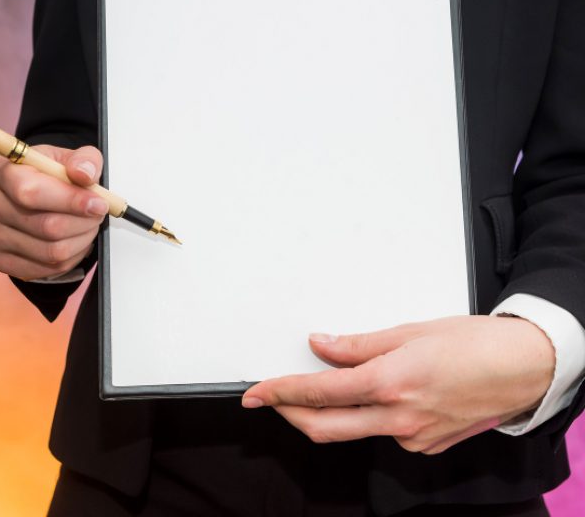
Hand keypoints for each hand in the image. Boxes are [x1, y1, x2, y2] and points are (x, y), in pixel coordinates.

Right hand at [0, 145, 107, 280]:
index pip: (31, 192)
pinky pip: (48, 268)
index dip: (70, 200)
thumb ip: (84, 160)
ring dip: (82, 240)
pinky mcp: (1, 260)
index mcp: (3, 171)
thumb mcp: (71, 158)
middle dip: (83, 222)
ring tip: (88, 225)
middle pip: (46, 226)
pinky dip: (72, 257)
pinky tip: (74, 240)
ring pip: (52, 251)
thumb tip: (84, 173)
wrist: (36, 196)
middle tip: (98, 214)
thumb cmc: (52, 176)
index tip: (98, 203)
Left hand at [242, 316, 554, 453]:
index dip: (281, 393)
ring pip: (355, 431)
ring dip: (332, 413)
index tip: (256, 393)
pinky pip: (384, 433)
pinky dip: (372, 415)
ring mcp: (412, 439)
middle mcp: (398, 418)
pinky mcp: (425, 447)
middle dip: (291, 415)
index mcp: (390, 383)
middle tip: (270, 400)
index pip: (319, 393)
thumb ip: (358, 345)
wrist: (522, 368)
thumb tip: (321, 345)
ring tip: (328, 386)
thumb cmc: (472, 343)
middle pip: (326, 427)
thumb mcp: (409, 331)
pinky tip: (382, 395)